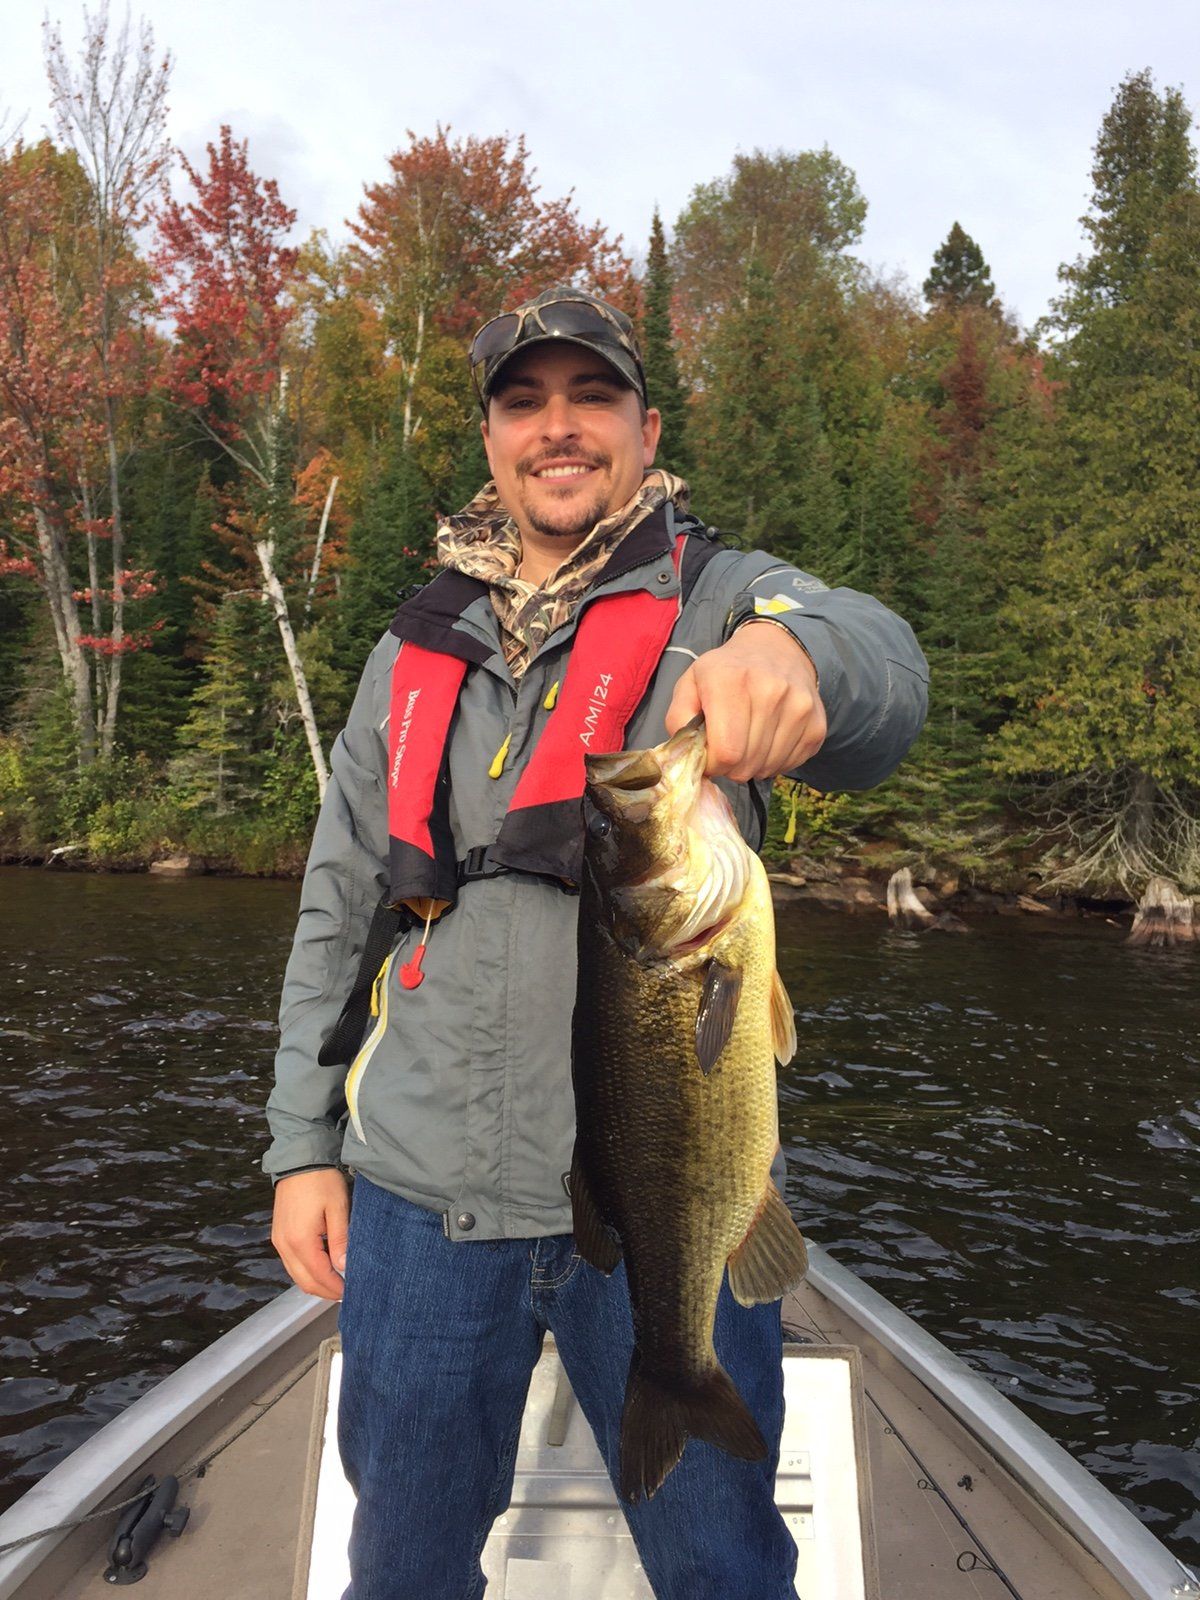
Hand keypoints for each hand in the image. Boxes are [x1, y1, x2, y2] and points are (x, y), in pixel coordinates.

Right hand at [271, 1169, 349, 1300]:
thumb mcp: (338, 1208)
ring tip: (337, 1282)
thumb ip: (340, 1241)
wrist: (299, 1159)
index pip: (319, 1276)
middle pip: (304, 1281)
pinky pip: (291, 1263)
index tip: (351, 1293)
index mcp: (300, 1240)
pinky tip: (322, 1267)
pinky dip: (306, 1270)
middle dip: (325, 1291)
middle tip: (345, 1293)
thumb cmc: (321, 1180)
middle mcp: (284, 1245)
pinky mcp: (278, 1235)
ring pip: (296, 1274)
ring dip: (315, 1282)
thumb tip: (344, 1267)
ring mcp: (279, 1240)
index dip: (336, 1288)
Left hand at [665, 621, 826, 780]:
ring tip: (749, 740)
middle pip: (746, 765)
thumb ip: (678, 718)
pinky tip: (769, 739)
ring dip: (753, 764)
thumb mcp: (691, 684)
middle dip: (731, 766)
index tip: (710, 754)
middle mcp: (770, 691)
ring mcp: (799, 707)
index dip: (713, 764)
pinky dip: (775, 761)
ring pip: (768, 768)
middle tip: (729, 746)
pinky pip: (791, 765)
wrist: (776, 651)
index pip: (726, 752)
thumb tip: (689, 754)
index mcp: (731, 680)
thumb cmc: (726, 673)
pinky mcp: (817, 724)